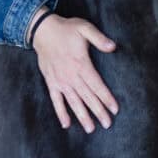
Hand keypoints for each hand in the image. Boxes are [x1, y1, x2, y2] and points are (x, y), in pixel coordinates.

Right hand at [30, 13, 118, 131]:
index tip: (114, 109)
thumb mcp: (84, 28)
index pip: (97, 85)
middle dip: (98, 111)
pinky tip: (66, 124)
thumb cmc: (66, 29)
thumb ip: (99, 38)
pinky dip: (61, 112)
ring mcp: (60, 81)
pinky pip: (56, 100)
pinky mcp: (51, 82)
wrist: (42, 31)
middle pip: (87, 97)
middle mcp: (71, 76)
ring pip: (73, 102)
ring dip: (82, 116)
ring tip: (90, 128)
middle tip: (107, 124)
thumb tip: (113, 47)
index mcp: (81, 64)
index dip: (106, 98)